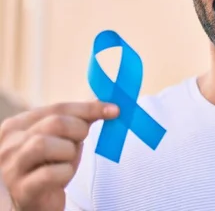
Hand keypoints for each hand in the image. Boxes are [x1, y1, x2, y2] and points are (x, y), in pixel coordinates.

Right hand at [0, 101, 118, 210]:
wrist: (37, 204)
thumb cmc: (51, 168)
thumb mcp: (63, 140)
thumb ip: (78, 120)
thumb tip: (106, 103)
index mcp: (17, 125)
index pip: (58, 108)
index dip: (89, 108)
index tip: (114, 110)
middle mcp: (9, 144)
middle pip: (54, 123)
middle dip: (78, 130)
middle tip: (82, 141)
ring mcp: (12, 167)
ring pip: (45, 144)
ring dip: (68, 152)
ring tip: (66, 161)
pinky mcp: (22, 189)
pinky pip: (51, 173)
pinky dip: (65, 173)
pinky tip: (62, 177)